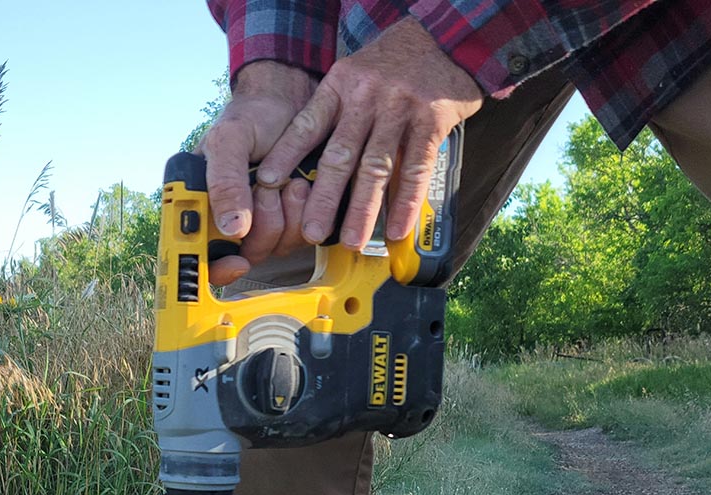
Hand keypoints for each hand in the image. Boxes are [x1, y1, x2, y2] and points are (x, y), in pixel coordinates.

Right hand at [200, 61, 316, 284]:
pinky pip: (301, 236)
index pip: (204, 255)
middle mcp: (232, 219)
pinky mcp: (293, 219)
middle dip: (263, 226)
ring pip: (277, 248)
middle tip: (268, 190)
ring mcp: (264, 222)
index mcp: (205, 204)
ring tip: (288, 181)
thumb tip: (230, 228)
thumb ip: (225, 182)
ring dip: (287, 215)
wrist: (292, 100)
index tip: (236, 260)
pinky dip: (305, 213)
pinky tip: (301, 186)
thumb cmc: (253, 115)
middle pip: (247, 255)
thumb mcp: (230, 140)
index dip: (218, 267)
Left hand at [256, 17, 482, 249]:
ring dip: (363, 210)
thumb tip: (306, 161)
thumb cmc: (391, 66)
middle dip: (324, 198)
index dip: (286, 155)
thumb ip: (335, 112)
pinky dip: (406, 202)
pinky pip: (416, 168)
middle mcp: (366, 97)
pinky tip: (397, 228)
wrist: (442, 37)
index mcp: (341, 86)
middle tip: (312, 232)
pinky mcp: (431, 120)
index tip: (267, 183)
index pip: (307, 125)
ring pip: (376, 168)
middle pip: (340, 156)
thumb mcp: (354, 75)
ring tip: (352, 241)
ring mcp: (399, 109)